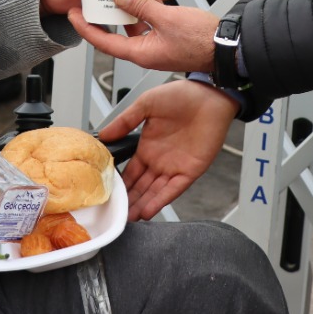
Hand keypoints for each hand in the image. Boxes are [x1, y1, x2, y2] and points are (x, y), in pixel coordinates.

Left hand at [70, 0, 215, 72]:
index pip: (104, 41)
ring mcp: (158, 39)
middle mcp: (146, 48)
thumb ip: (141, 6)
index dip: (86, 27)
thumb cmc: (202, 42)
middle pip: (120, 25)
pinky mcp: (169, 31)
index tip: (72, 14)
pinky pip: (154, 14)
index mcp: (141, 52)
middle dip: (114, 4)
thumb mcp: (167, 19)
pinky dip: (153, 0)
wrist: (229, 46)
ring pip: (138, 15)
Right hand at [100, 80, 237, 219]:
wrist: (209, 95)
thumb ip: (124, 121)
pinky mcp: (190, 171)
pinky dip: (161, 201)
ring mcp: (174, 167)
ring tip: (128, 218)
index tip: (106, 194)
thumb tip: (103, 135)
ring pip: (154, 192)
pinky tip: (148, 211)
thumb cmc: (181, 96)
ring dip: (142, 205)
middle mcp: (159, 161)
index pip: (129, 171)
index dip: (119, 183)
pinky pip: (173, 190)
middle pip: (140, 186)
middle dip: (128, 201)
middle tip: (114, 215)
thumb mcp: (146, 105)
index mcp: (147, 147)